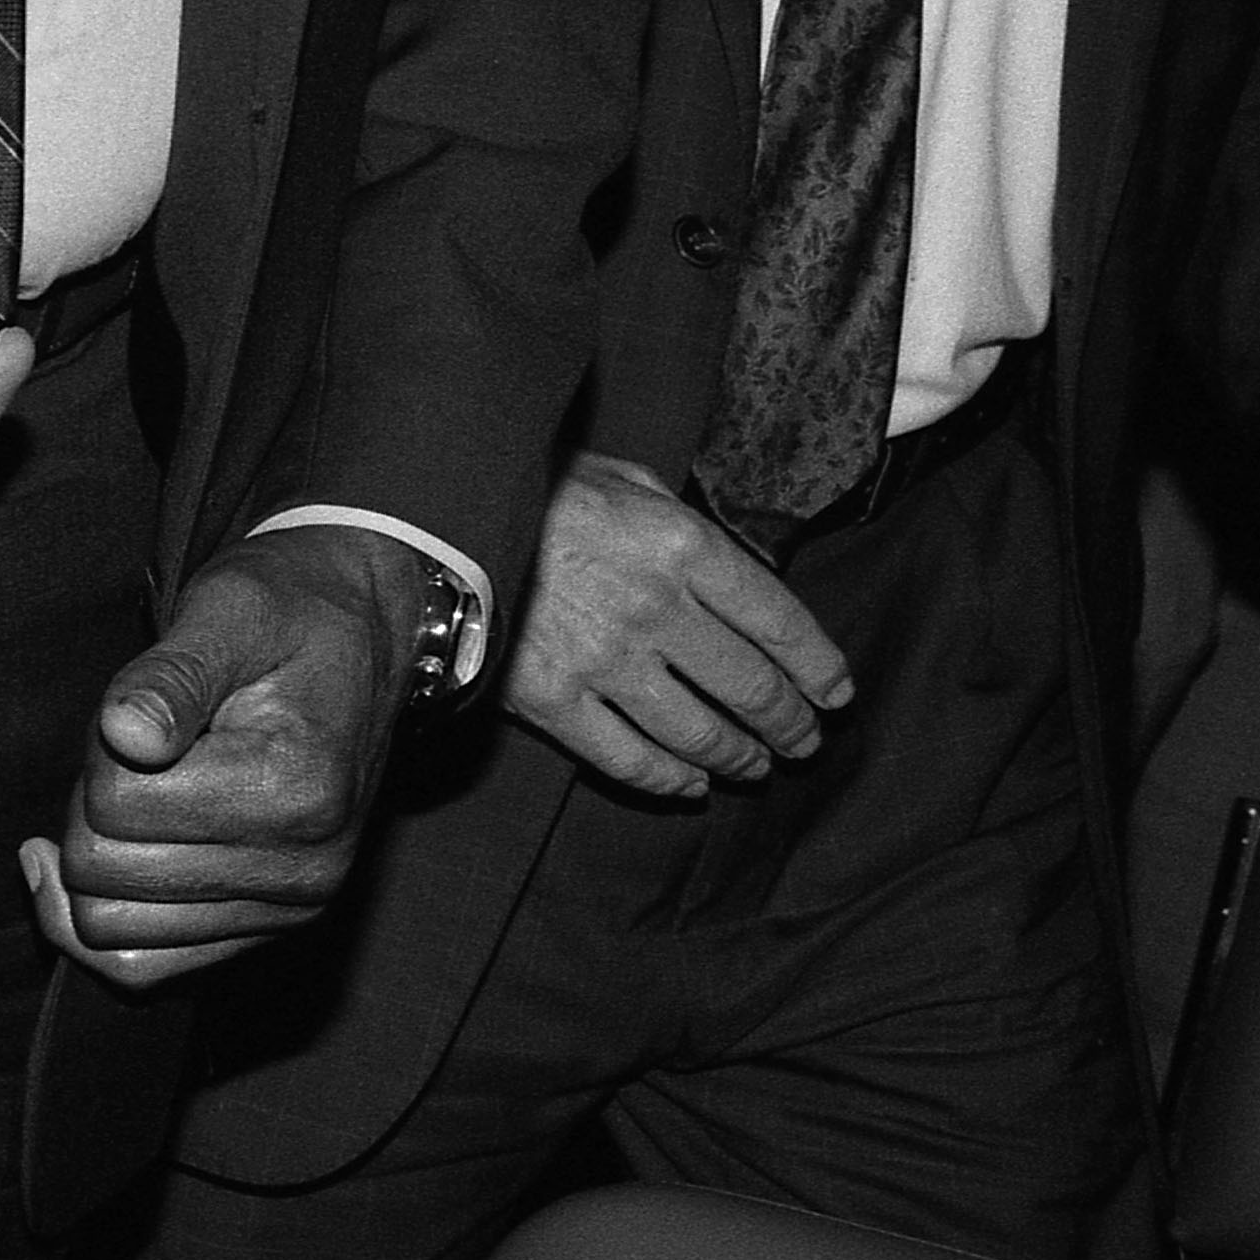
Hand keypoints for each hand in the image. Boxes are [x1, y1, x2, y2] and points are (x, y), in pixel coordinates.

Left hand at [29, 528, 424, 987]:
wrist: (366, 636)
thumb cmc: (285, 614)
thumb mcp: (227, 612)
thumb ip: (168, 676)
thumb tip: (122, 735)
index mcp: (294, 789)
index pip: (112, 806)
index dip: (100, 749)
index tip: (146, 710)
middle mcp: (304, 870)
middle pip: (103, 874)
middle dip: (93, 805)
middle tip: (144, 747)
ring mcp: (291, 910)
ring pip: (109, 931)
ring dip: (100, 858)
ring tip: (147, 791)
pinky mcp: (270, 929)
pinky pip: (145, 969)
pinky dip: (104, 919)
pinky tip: (102, 854)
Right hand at [512, 451, 850, 797]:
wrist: (424, 525)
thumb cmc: (524, 489)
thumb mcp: (614, 475)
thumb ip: (674, 516)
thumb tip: (716, 558)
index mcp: (681, 546)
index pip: (779, 620)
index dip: (819, 666)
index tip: (835, 695)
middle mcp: (656, 609)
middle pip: (750, 686)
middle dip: (789, 722)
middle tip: (803, 741)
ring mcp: (604, 661)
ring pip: (698, 731)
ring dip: (738, 756)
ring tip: (755, 767)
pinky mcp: (551, 701)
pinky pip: (627, 757)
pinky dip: (668, 779)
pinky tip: (689, 784)